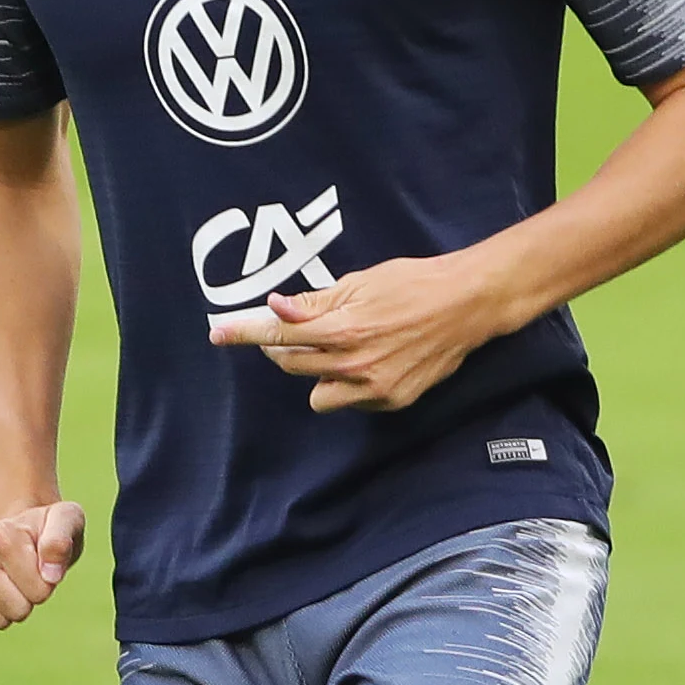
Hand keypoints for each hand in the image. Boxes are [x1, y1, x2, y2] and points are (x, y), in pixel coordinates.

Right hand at [0, 500, 87, 632]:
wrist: (17, 530)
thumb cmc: (45, 528)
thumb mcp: (67, 521)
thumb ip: (61, 542)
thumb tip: (50, 575)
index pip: (39, 592)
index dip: (48, 582)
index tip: (41, 561)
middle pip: (18, 610)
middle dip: (30, 598)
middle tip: (26, 574)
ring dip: (12, 608)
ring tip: (11, 581)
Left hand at [205, 255, 503, 413]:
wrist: (467, 306)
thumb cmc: (414, 284)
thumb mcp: (362, 283)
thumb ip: (317, 302)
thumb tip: (277, 308)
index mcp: (344, 329)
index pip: (280, 334)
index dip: (245, 333)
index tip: (218, 333)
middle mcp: (354, 364)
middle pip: (291, 366)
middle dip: (282, 348)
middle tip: (290, 329)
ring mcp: (373, 388)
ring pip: (317, 395)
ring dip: (316, 375)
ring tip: (338, 349)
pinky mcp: (391, 401)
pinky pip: (349, 402)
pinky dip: (348, 385)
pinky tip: (368, 361)